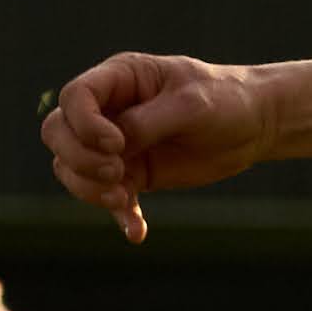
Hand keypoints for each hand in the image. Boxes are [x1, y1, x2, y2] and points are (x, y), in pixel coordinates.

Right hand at [42, 54, 278, 242]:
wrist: (253, 126)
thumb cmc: (225, 100)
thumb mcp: (190, 105)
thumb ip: (147, 123)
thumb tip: (113, 147)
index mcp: (120, 78)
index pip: (74, 97)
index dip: (84, 125)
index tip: (117, 145)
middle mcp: (109, 109)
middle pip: (58, 133)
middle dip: (79, 159)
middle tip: (117, 173)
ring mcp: (116, 144)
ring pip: (71, 168)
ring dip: (88, 189)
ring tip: (125, 198)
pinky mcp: (132, 174)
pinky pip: (106, 197)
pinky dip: (118, 215)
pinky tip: (137, 232)